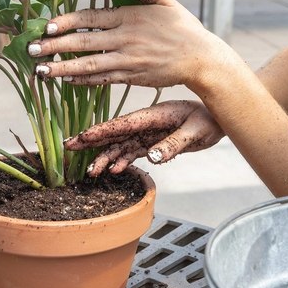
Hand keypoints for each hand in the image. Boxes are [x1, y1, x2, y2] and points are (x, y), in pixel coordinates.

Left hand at [28, 0, 223, 87]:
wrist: (200, 59)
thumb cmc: (182, 28)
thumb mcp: (163, 0)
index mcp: (129, 17)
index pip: (90, 18)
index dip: (67, 22)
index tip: (47, 26)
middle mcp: (125, 39)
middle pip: (83, 43)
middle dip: (55, 47)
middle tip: (32, 50)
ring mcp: (127, 61)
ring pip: (88, 65)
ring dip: (62, 68)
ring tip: (40, 71)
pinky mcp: (131, 77)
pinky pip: (102, 80)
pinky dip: (82, 81)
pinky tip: (65, 79)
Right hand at [64, 100, 223, 175]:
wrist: (218, 119)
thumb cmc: (209, 121)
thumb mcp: (195, 133)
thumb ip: (173, 145)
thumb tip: (152, 157)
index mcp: (152, 116)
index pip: (122, 125)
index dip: (101, 131)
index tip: (82, 137)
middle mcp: (145, 124)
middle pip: (114, 133)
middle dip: (92, 141)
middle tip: (69, 147)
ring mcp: (147, 133)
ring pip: (121, 146)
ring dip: (106, 157)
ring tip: (91, 171)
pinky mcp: (152, 142)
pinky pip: (133, 152)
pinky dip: (123, 161)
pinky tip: (114, 170)